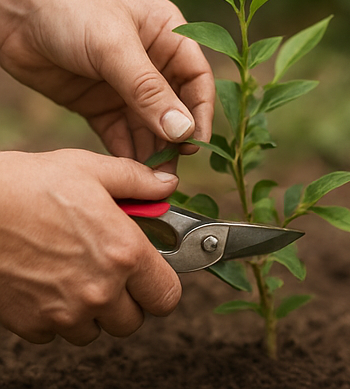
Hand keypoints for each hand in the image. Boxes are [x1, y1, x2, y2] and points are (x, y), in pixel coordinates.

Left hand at [0, 0, 213, 161]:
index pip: (197, 77)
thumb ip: (147, 90)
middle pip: (175, 106)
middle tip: (173, 171)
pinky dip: (124, 151)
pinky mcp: (95, 101)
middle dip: (176, 138)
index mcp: (169, 35)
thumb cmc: (72, 5)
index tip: (197, 144)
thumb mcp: (113, 46)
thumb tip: (182, 130)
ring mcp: (123, 83)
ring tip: (152, 179)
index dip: (201, 111)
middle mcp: (152, 60)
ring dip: (151, 150)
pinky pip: (118, 131)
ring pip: (147, 124)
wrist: (13, 6)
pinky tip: (128, 171)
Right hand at [0, 150, 180, 344]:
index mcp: (123, 253)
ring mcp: (62, 314)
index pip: (166, 297)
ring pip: (95, 330)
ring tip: (79, 270)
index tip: (154, 271)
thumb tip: (166, 187)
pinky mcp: (30, 325)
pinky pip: (57, 333)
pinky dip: (58, 315)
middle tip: (114, 269)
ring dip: (94, 310)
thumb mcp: (94, 169)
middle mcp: (98, 291)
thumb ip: (138, 181)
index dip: (162, 284)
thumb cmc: (32, 185)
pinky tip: (51, 281)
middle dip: (129, 298)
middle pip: (132, 321)